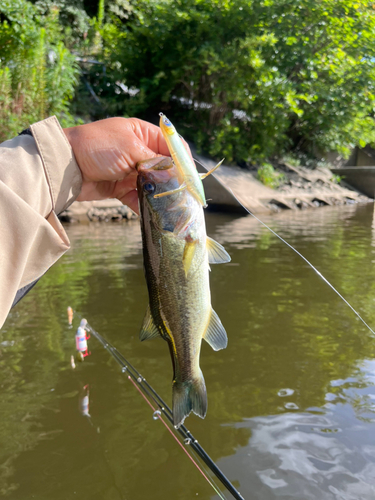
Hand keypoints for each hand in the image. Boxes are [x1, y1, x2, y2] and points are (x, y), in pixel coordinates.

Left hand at [63, 117, 180, 212]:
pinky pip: (139, 198)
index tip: (192, 177)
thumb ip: (155, 162)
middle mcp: (139, 151)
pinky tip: (154, 215)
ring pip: (154, 185)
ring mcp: (130, 171)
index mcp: (142, 133)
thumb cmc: (96, 147)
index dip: (184, 160)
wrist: (64, 166)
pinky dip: (146, 206)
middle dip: (174, 182)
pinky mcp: (121, 189)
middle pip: (165, 168)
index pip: (172, 145)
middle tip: (185, 196)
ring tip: (172, 208)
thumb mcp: (130, 148)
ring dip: (162, 196)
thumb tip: (176, 176)